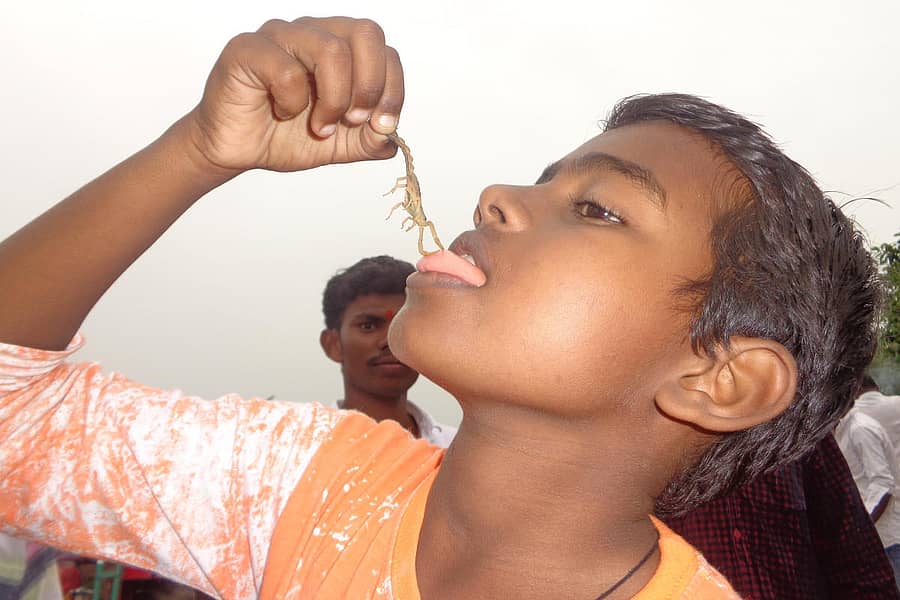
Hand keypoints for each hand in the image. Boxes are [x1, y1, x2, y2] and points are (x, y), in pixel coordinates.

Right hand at [181, 17, 402, 174]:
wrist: (238, 150)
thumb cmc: (285, 135)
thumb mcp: (340, 144)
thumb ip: (369, 140)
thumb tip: (392, 138)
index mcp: (340, 47)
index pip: (385, 50)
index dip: (392, 89)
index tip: (381, 125)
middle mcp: (314, 32)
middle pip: (366, 33)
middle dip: (369, 86)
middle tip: (353, 120)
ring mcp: (280, 35)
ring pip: (331, 50)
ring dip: (334, 99)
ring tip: (320, 126)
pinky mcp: (248, 49)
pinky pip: (287, 70)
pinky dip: (293, 102)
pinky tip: (282, 113)